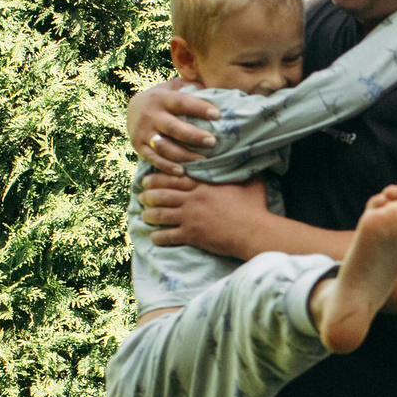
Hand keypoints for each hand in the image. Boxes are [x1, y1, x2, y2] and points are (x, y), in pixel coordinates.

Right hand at [129, 79, 219, 170]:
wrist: (133, 108)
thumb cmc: (166, 98)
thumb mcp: (176, 87)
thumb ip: (193, 88)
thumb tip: (220, 92)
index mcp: (162, 98)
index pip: (181, 102)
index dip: (199, 108)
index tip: (217, 115)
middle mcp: (151, 115)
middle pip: (173, 127)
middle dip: (193, 136)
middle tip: (213, 142)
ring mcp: (143, 132)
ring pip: (164, 147)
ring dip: (183, 155)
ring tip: (202, 160)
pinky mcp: (138, 146)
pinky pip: (153, 159)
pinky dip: (167, 167)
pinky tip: (182, 172)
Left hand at [140, 173, 276, 257]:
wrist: (254, 231)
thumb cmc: (255, 208)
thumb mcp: (252, 184)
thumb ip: (247, 171)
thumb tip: (253, 158)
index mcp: (204, 185)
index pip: (175, 178)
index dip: (158, 178)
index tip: (148, 178)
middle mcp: (193, 199)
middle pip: (162, 194)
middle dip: (148, 195)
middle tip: (142, 196)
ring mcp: (190, 217)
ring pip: (160, 214)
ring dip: (149, 215)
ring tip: (144, 215)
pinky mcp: (192, 234)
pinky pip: (168, 236)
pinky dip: (158, 237)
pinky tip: (154, 238)